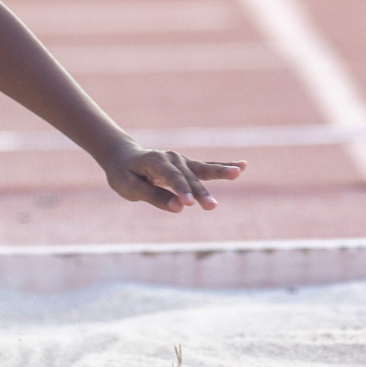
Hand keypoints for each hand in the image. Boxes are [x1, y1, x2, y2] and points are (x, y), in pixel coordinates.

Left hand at [104, 148, 245, 211]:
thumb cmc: (124, 175)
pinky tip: (242, 166)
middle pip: (188, 177)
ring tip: (238, 173)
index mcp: (154, 161)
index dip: (180, 190)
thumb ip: (153, 196)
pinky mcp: (188, 166)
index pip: (171, 177)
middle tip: (211, 207)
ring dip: (219, 174)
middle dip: (199, 192)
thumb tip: (179, 208)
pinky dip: (223, 167)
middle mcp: (171, 158)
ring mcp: (181, 160)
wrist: (123, 158)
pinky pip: (207, 168)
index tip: (188, 204)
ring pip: (201, 170)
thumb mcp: (130, 187)